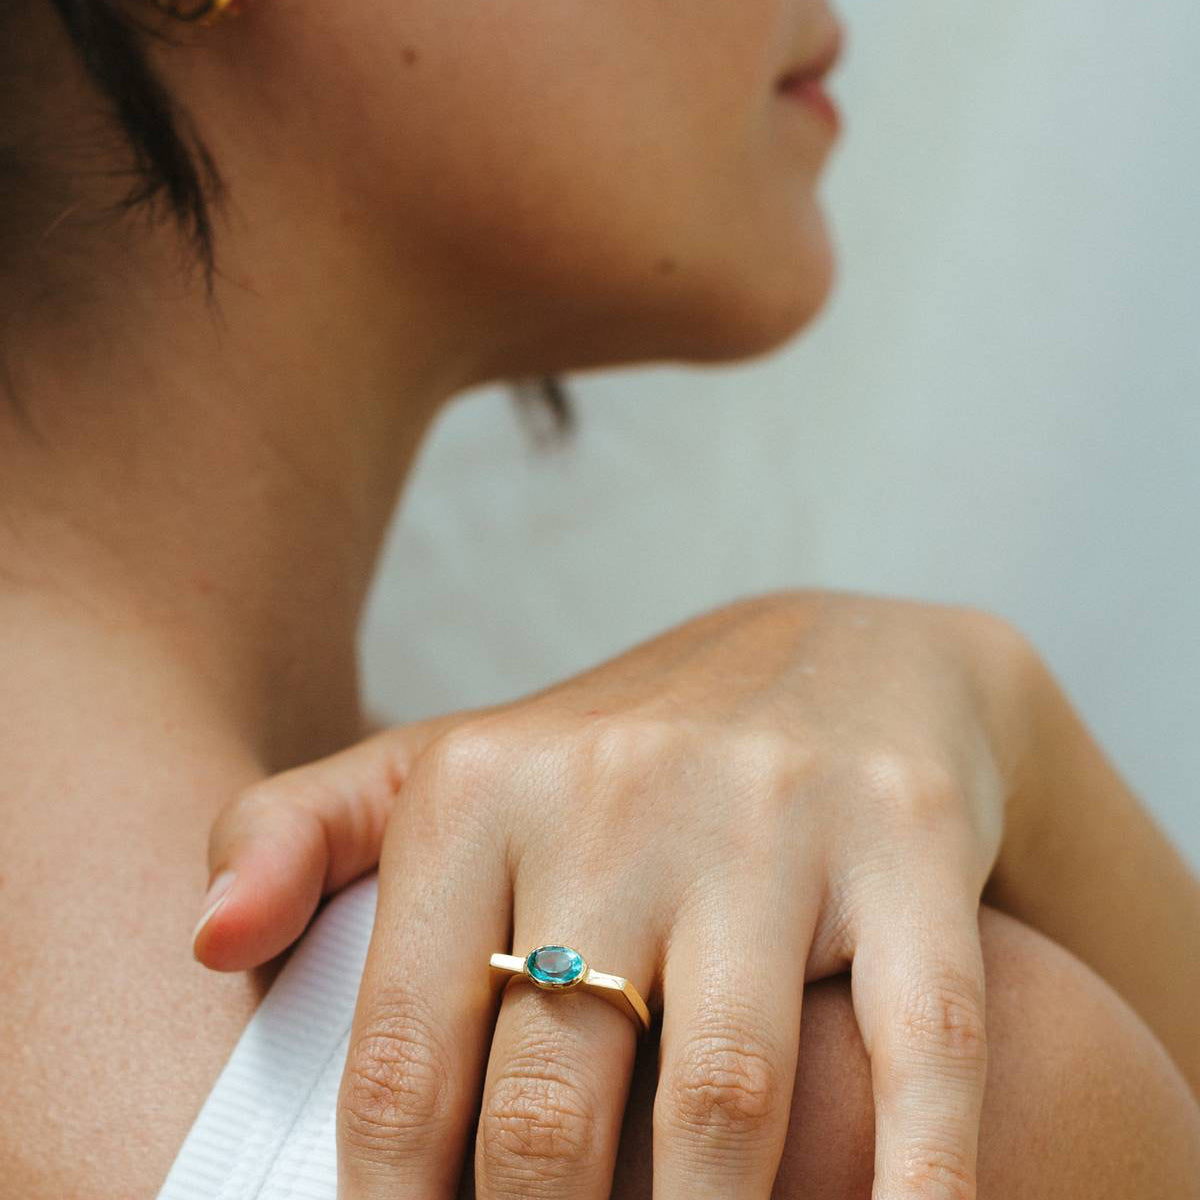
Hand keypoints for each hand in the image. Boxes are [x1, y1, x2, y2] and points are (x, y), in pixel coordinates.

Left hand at [194, 588, 1042, 1199]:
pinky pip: (920, 1053)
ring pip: (720, 1100)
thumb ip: (306, 833)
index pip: (403, 1056)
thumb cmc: (626, 751)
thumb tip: (206, 944)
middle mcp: (617, 791)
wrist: (845, 659)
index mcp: (481, 785)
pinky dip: (910, 1190)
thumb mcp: (453, 764)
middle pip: (548, 1105)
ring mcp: (772, 817)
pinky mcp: (908, 842)